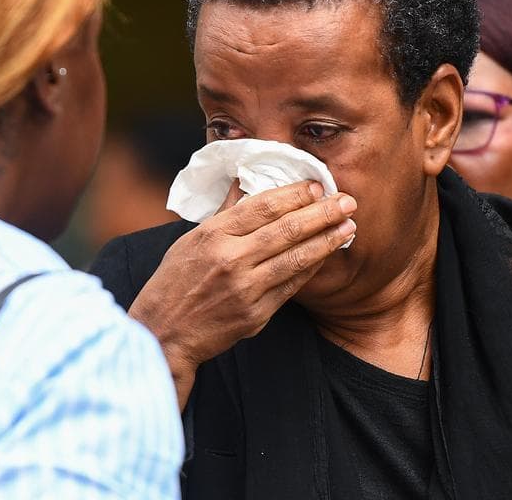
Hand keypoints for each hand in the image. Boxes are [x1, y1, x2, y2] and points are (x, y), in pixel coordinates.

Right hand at [128, 179, 356, 407]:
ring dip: (326, 241)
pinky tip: (327, 255)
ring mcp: (244, 288)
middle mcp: (230, 259)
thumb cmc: (175, 281)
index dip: (294, 194)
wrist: (163, 333)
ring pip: (295, 259)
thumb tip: (243, 178)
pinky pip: (291, 287)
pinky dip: (311, 268)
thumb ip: (224, 211)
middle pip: (285, 229)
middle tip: (347, 201)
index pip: (262, 206)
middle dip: (322, 213)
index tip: (318, 185)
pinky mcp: (255, 314)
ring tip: (348, 226)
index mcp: (212, 234)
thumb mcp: (191, 239)